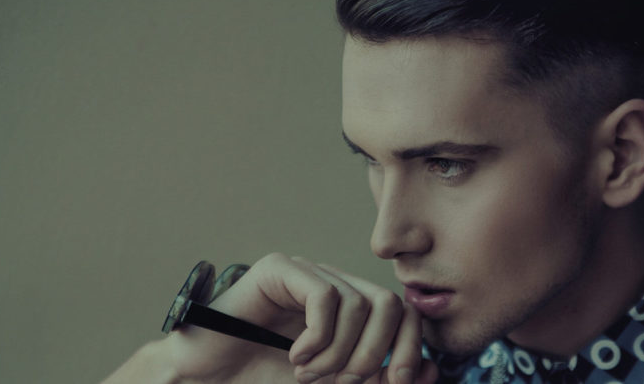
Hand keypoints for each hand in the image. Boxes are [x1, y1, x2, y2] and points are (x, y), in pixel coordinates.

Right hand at [100, 253, 436, 383]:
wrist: (210, 379)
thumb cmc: (266, 380)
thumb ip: (379, 380)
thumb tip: (432, 371)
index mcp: (351, 309)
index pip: (404, 314)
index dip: (411, 349)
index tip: (397, 383)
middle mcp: (334, 285)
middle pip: (389, 304)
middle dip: (375, 354)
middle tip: (342, 382)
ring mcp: (307, 273)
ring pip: (357, 305)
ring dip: (338, 354)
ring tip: (308, 374)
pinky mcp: (280, 270)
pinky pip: (324, 297)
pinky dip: (317, 338)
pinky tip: (295, 357)